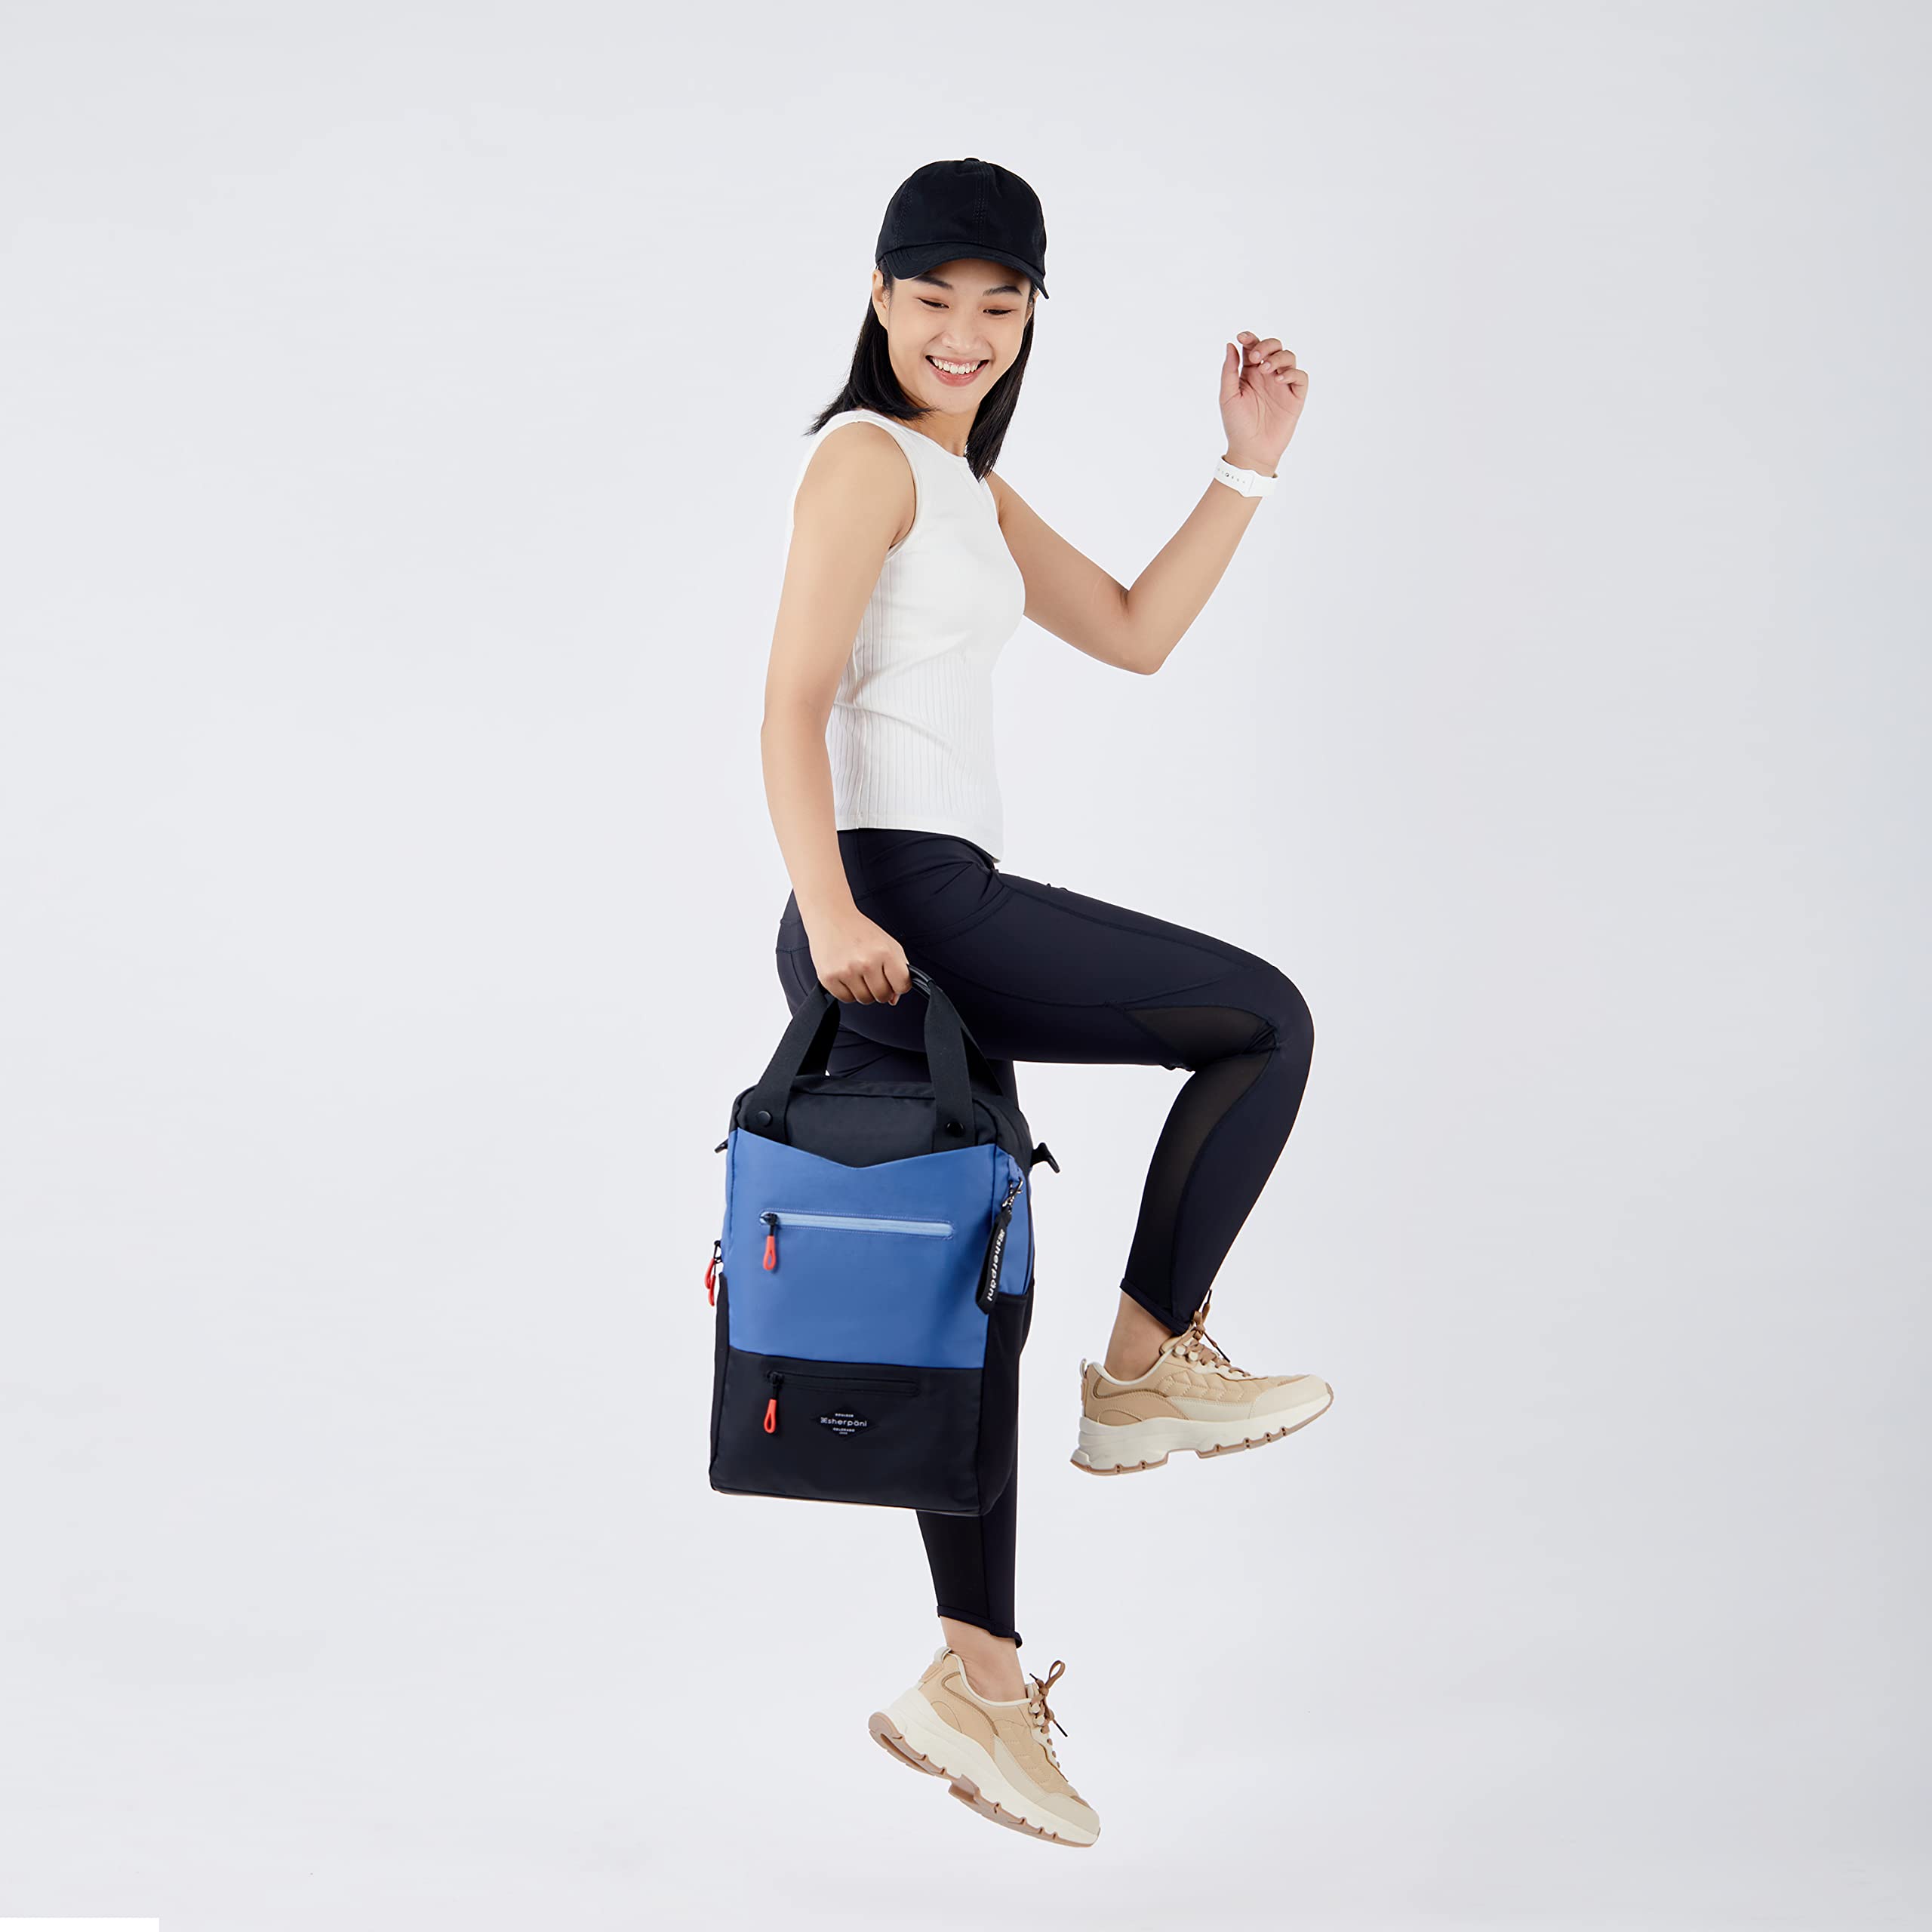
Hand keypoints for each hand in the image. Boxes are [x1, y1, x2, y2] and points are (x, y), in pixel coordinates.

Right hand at [806, 908, 912, 1005]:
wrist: (831, 918)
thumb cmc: (859, 931)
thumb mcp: (888, 944)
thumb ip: (899, 970)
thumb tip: (895, 998)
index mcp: (884, 952)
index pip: (901, 986)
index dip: (899, 986)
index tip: (893, 981)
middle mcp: (865, 962)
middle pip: (883, 996)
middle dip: (881, 990)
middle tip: (874, 976)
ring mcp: (846, 971)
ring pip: (864, 999)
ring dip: (864, 991)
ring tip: (859, 973)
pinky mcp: (829, 978)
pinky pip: (845, 998)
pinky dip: (848, 991)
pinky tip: (847, 975)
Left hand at [1218, 330, 1307, 475]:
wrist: (1251, 450)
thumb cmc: (1237, 425)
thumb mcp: (1227, 396)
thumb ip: (1229, 370)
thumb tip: (1230, 345)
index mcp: (1250, 373)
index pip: (1253, 348)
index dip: (1249, 338)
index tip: (1241, 338)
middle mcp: (1268, 375)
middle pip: (1274, 347)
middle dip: (1266, 346)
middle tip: (1256, 358)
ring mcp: (1282, 385)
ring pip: (1289, 357)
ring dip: (1278, 358)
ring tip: (1267, 371)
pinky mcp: (1295, 397)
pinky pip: (1300, 377)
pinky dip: (1292, 373)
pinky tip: (1279, 380)